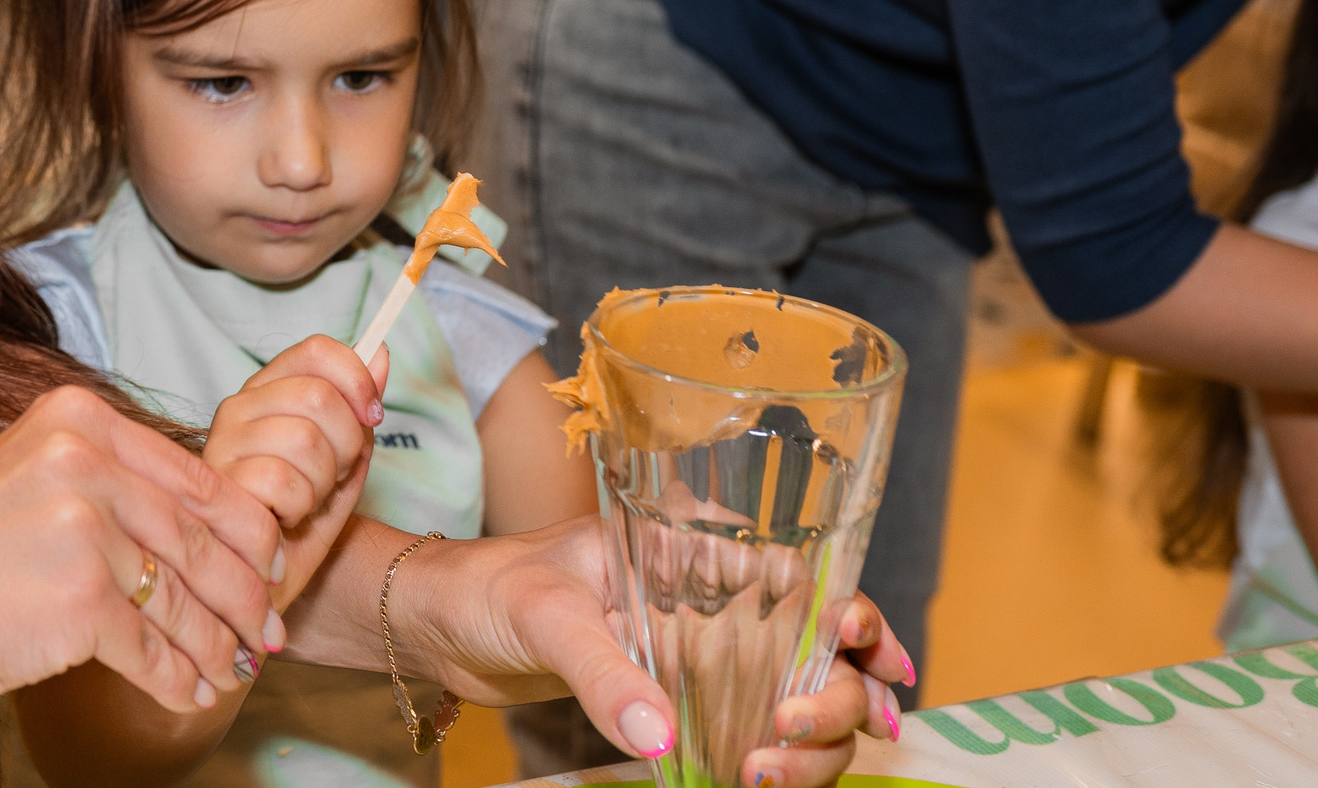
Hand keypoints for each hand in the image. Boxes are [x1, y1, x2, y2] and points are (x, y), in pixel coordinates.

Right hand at [0, 385, 284, 717]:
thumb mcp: (30, 478)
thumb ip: (111, 486)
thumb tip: (202, 533)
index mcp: (79, 421)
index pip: (200, 477)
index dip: (249, 531)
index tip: (272, 565)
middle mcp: (86, 463)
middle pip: (205, 539)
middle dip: (246, 595)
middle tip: (266, 630)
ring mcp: (84, 530)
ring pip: (185, 598)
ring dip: (216, 644)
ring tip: (230, 669)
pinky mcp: (79, 601)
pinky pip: (154, 648)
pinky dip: (177, 676)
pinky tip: (187, 692)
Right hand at [204, 337, 388, 609]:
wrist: (270, 586)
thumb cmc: (304, 522)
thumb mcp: (343, 460)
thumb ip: (359, 406)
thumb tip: (381, 352)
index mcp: (268, 391)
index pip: (316, 351)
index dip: (356, 380)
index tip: (373, 416)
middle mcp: (239, 407)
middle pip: (320, 396)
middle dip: (346, 447)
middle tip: (329, 480)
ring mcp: (222, 444)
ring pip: (306, 440)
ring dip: (322, 485)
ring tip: (304, 505)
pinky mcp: (216, 484)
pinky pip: (283, 481)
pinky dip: (298, 510)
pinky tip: (283, 522)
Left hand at [390, 521, 909, 786]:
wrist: (442, 626)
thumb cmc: (490, 588)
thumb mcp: (546, 616)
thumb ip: (603, 674)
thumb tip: (661, 737)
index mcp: (696, 552)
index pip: (808, 579)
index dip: (859, 621)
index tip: (875, 665)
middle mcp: (716, 603)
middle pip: (824, 653)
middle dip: (836, 700)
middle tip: (789, 734)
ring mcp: (706, 656)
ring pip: (803, 702)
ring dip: (812, 747)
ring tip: (763, 774)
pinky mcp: (685, 700)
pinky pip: (760, 732)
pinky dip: (783, 764)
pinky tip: (771, 781)